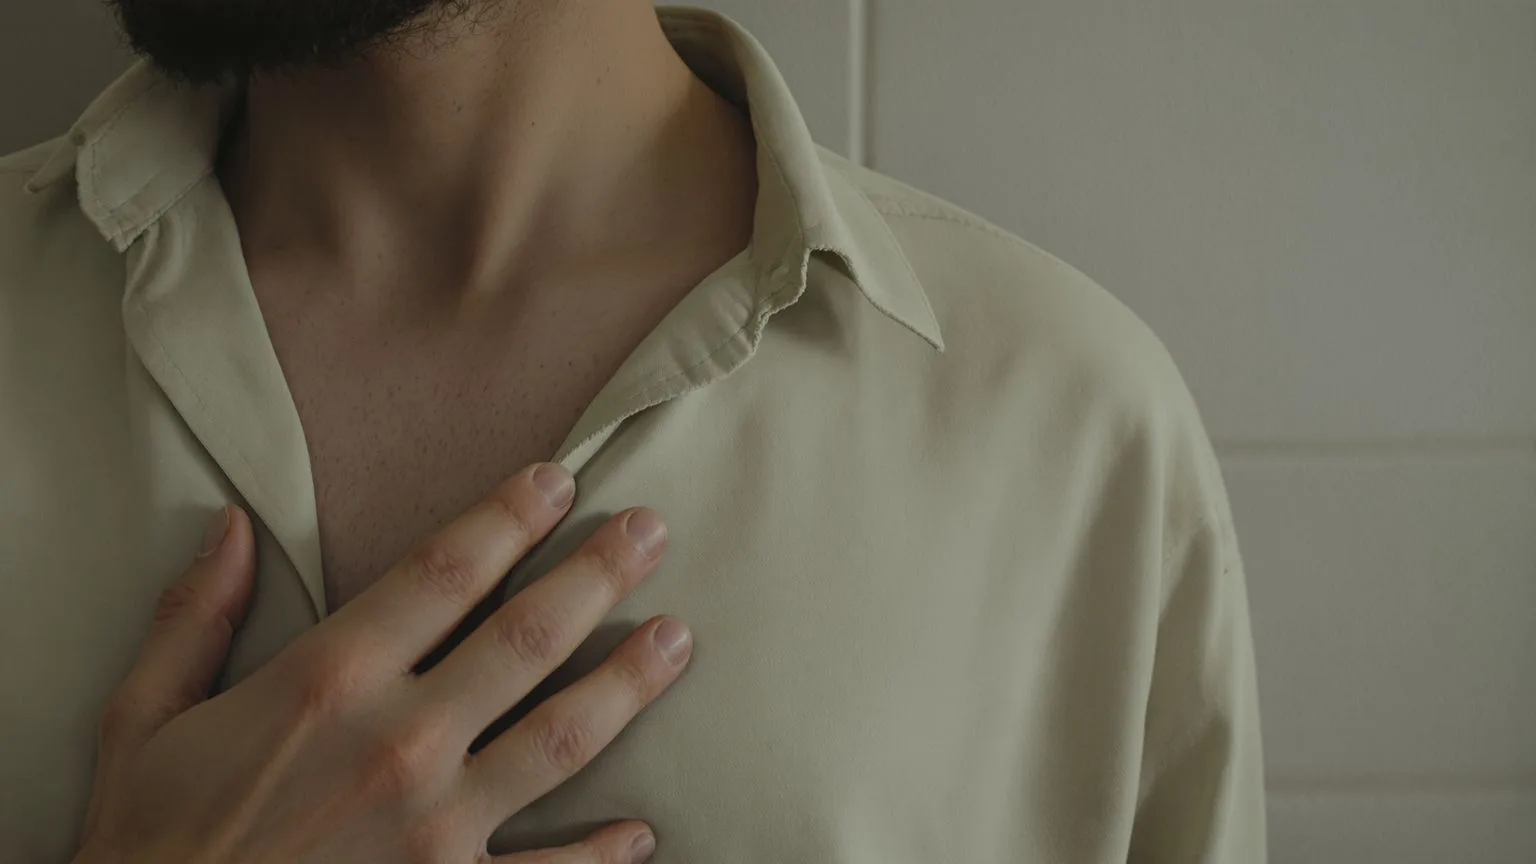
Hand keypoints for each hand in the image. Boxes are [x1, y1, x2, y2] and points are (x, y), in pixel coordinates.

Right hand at [74, 463, 688, 863]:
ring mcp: (434, 831)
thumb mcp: (143, 720)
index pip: (444, 573)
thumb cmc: (149, 841)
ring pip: (562, 738)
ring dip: (628, 683)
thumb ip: (193, 618)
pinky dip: (599, 856)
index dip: (509, 516)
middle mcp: (397, 745)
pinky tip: (638, 831)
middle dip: (599, 574)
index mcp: (327, 684)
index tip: (558, 479)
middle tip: (651, 530)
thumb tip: (231, 524)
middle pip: (527, 636)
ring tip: (677, 638)